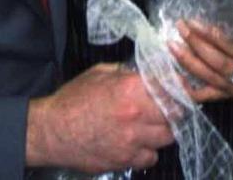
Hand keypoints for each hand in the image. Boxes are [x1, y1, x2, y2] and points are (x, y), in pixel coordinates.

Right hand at [26, 63, 172, 172]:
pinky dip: (148, 151)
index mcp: (131, 88)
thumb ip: (126, 72)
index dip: (179, 88)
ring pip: (168, 137)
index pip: (171, 88)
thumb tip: (147, 73)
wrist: (51, 131)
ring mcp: (132, 141)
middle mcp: (137, 115)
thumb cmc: (73, 99)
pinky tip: (138, 144)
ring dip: (163, 131)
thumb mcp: (99, 74)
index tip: (180, 88)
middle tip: (168, 107)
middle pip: (176, 114)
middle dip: (174, 110)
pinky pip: (151, 158)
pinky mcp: (125, 160)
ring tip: (152, 125)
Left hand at [170, 20, 232, 102]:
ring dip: (187, 59)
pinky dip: (186, 86)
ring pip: (207, 76)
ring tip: (172, 44)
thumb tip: (211, 18)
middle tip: (181, 27)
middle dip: (196, 43)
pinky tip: (174, 74)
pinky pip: (202, 95)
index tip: (195, 22)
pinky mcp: (223, 98)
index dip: (213, 35)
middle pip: (218, 62)